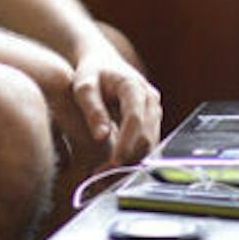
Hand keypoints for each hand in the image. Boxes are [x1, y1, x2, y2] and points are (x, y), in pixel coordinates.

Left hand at [69, 45, 162, 168]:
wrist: (103, 62)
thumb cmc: (91, 72)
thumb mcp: (84, 86)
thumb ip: (92, 109)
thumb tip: (101, 137)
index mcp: (134, 86)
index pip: (134, 119)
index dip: (125, 143)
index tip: (111, 163)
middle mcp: (150, 98)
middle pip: (145, 136)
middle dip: (126, 159)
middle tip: (102, 176)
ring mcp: (154, 110)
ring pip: (149, 144)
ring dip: (130, 162)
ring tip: (104, 175)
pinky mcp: (152, 121)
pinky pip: (147, 144)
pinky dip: (133, 158)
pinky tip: (112, 168)